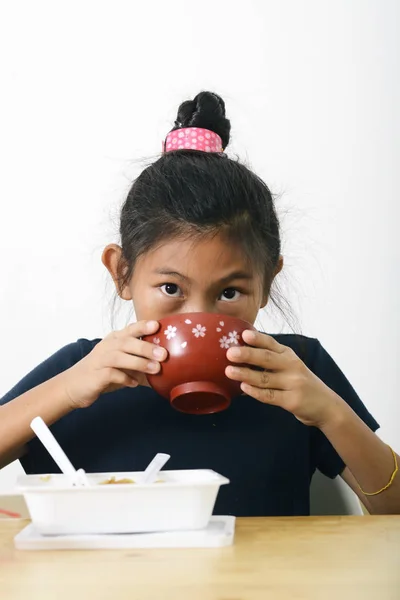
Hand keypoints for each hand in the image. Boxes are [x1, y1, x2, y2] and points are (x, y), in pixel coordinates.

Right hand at [63, 321, 166, 408]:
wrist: (74, 386)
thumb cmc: (103, 372)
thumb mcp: (123, 365)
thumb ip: (141, 364)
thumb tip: (168, 370)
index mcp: (115, 340)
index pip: (130, 329)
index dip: (143, 326)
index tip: (157, 325)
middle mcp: (107, 346)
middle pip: (126, 342)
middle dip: (146, 347)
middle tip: (163, 354)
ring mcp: (100, 360)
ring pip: (120, 357)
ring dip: (139, 363)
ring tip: (155, 369)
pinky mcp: (96, 375)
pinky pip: (112, 374)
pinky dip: (124, 378)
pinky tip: (134, 383)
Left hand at [225, 330, 339, 427]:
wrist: (326, 405)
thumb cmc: (300, 383)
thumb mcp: (290, 366)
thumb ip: (271, 358)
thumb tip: (240, 352)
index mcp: (289, 355)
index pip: (271, 344)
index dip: (258, 338)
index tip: (244, 334)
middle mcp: (292, 366)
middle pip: (267, 359)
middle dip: (248, 354)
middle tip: (230, 353)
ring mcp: (293, 384)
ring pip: (265, 378)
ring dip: (245, 374)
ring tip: (229, 371)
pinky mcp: (292, 401)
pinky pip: (270, 396)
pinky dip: (255, 392)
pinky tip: (243, 388)